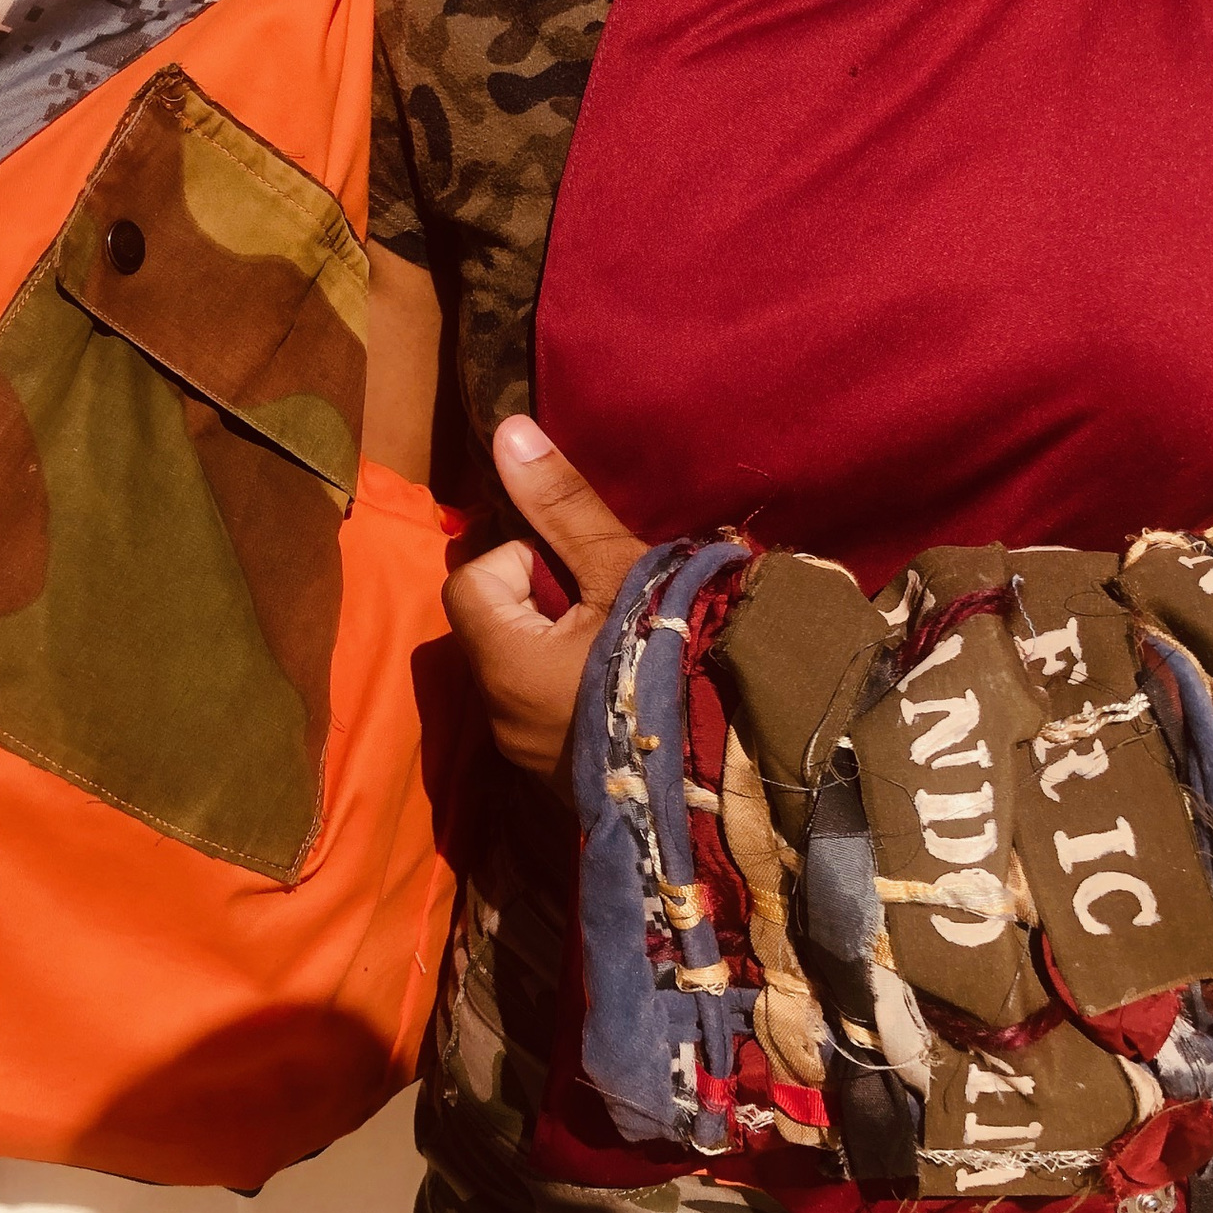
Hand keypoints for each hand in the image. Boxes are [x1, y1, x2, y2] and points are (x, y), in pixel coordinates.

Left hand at [443, 415, 648, 791]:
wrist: (744, 765)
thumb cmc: (680, 653)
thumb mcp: (624, 569)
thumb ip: (563, 506)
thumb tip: (507, 433)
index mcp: (506, 664)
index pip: (469, 581)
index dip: (518, 559)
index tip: (576, 567)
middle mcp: (502, 718)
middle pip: (494, 627)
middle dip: (540, 601)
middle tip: (607, 601)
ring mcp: (532, 757)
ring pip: (521, 672)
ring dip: (559, 646)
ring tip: (625, 640)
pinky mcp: (564, 780)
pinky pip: (549, 713)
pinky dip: (575, 688)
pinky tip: (630, 683)